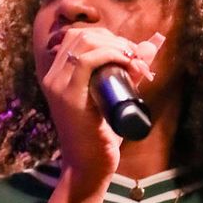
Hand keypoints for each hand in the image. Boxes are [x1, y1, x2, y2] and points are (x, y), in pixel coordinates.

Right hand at [41, 28, 163, 184]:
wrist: (88, 167)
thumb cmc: (101, 138)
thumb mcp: (115, 99)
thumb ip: (129, 75)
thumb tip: (149, 48)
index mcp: (58, 75)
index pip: (78, 37)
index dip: (107, 36)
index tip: (130, 51)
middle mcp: (53, 76)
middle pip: (82, 35)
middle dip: (113, 39)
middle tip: (135, 56)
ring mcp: (57, 85)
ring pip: (84, 43)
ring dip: (114, 45)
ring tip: (133, 60)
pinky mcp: (67, 96)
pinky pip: (86, 60)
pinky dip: (110, 55)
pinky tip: (126, 62)